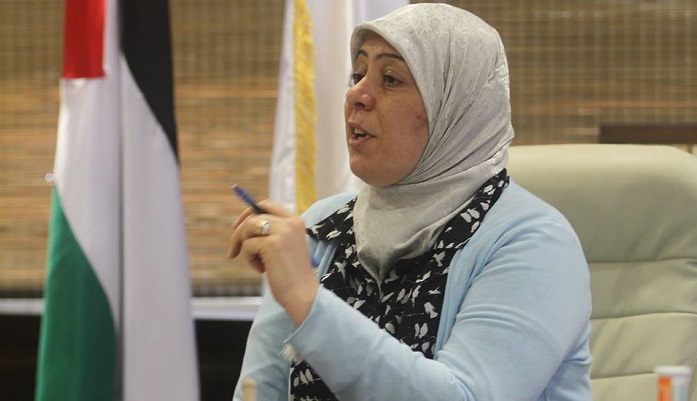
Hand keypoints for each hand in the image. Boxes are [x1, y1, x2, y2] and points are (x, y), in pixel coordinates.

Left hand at [228, 200, 318, 325]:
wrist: (303, 294)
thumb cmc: (292, 274)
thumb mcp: (284, 246)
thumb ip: (271, 232)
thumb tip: (242, 225)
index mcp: (295, 221)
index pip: (266, 205)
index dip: (248, 213)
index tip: (236, 227)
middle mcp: (290, 222)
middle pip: (253, 216)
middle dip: (239, 232)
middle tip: (233, 251)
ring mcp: (282, 232)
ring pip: (248, 229)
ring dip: (246, 248)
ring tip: (258, 264)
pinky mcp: (272, 244)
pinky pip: (248, 245)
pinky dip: (250, 259)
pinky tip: (263, 270)